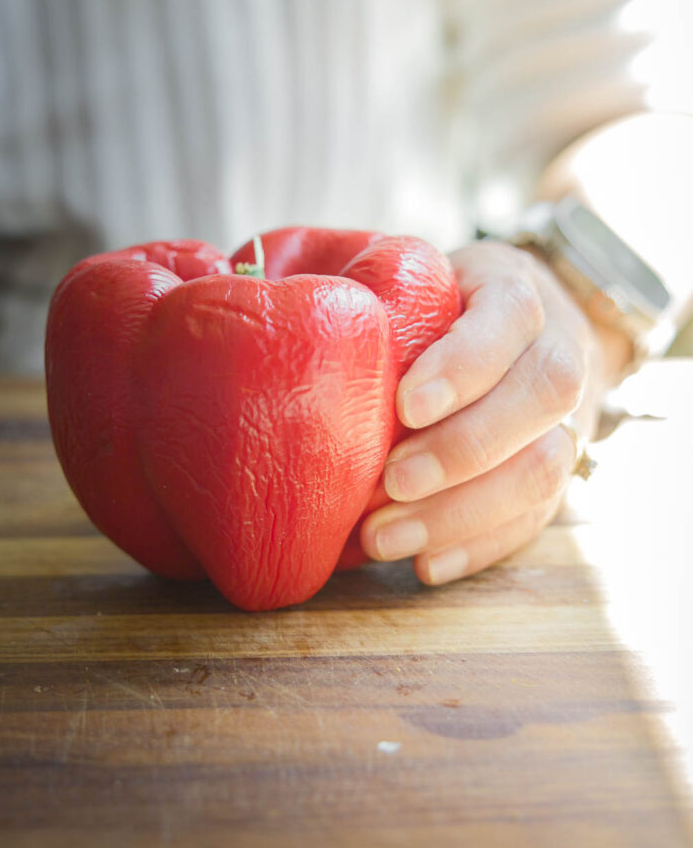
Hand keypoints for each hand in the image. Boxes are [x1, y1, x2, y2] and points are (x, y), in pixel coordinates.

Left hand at [360, 240, 605, 584]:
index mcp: (515, 290)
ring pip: (546, 467)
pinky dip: (477, 547)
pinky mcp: (557, 478)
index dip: (465, 363)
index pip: (511, 315)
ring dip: (462, 512)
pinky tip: (423, 565)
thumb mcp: (409, 283)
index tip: (407, 406)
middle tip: (391, 482)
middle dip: (463, 447)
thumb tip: (280, 314)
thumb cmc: (435, 311)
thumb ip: (368, 290)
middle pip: (544, 396)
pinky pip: (534, 518)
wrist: (520, 342)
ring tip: (385, 537)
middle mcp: (559, 350)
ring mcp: (568, 419)